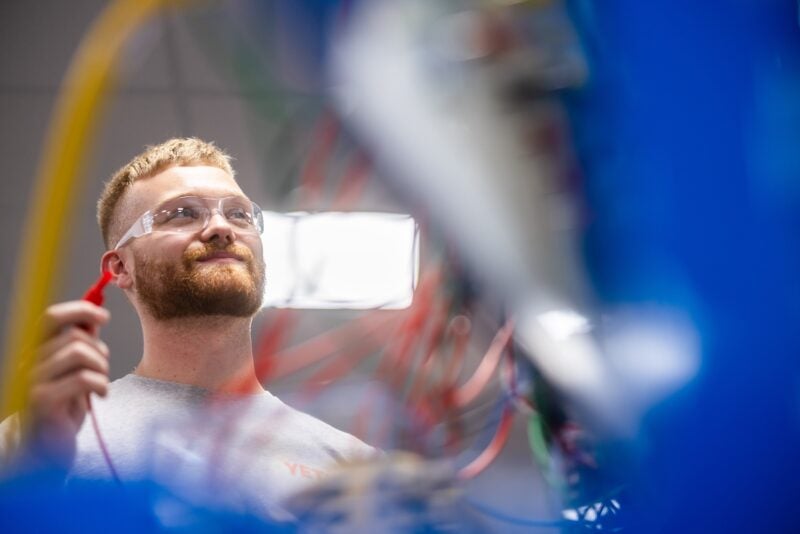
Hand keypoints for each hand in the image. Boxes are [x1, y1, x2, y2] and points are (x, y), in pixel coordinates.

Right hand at [21, 301, 109, 466]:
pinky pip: (83, 378)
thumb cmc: (63, 409)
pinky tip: (100, 396)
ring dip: (101, 367)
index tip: (105, 316)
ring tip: (101, 383)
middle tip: (103, 369)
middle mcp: (29, 362)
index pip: (51, 317)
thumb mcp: (75, 371)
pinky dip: (101, 384)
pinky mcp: (42, 401)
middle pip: (73, 335)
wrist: (44, 450)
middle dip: (99, 350)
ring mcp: (32, 381)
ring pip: (79, 353)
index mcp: (36, 352)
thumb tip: (94, 318)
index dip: (80, 310)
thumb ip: (81, 345)